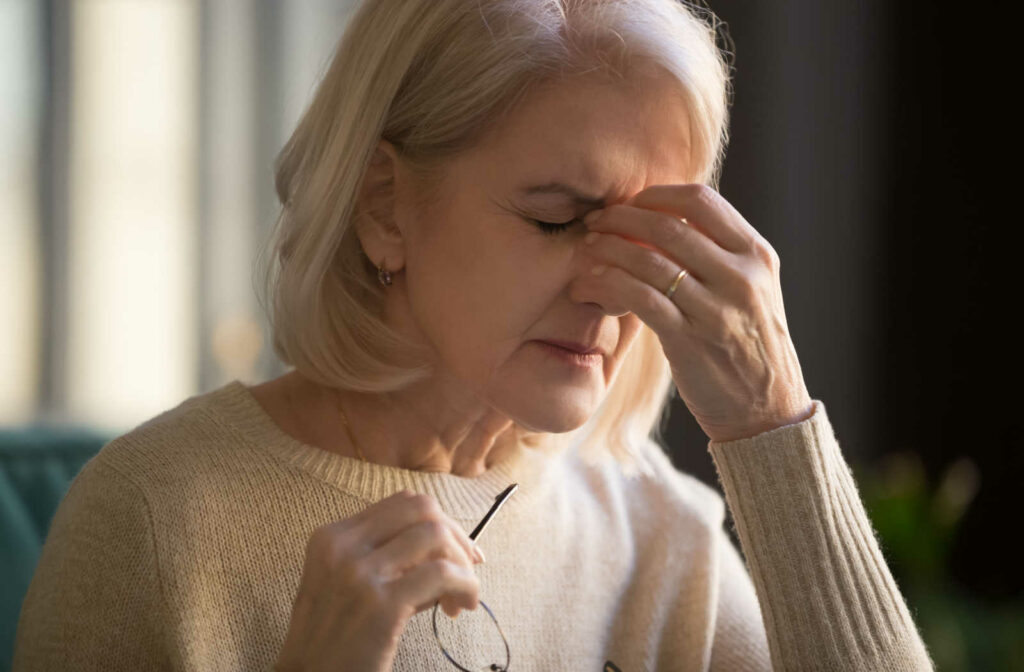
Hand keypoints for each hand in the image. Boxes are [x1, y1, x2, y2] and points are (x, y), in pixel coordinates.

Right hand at [275, 490, 483, 671]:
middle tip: (468, 567)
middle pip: (421, 509)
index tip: (456, 550)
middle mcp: (342, 546)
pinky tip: (464, 605)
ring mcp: (359, 573)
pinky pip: (443, 574)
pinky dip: (465, 585)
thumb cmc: (334, 640)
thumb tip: (449, 548)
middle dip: (455, 535)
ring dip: (462, 563)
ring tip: (461, 596)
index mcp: (331, 536)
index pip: (402, 504)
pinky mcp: (381, 603)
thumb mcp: (346, 584)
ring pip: (436, 535)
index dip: (438, 522)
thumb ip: (388, 559)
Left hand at [575, 183, 813, 441]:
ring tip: (585, 252)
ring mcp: (717, 309)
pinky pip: (639, 299)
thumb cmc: (748, 347)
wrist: (767, 412)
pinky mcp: (690, 340)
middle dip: (621, 218)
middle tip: (594, 222)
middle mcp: (741, 276)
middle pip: (669, 225)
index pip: (701, 200)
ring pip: (649, 260)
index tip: (628, 204)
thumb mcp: (752, 291)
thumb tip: (664, 220)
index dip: (655, 195)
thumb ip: (719, 255)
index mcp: (757, 254)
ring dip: (607, 250)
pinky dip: (608, 284)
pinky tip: (590, 286)